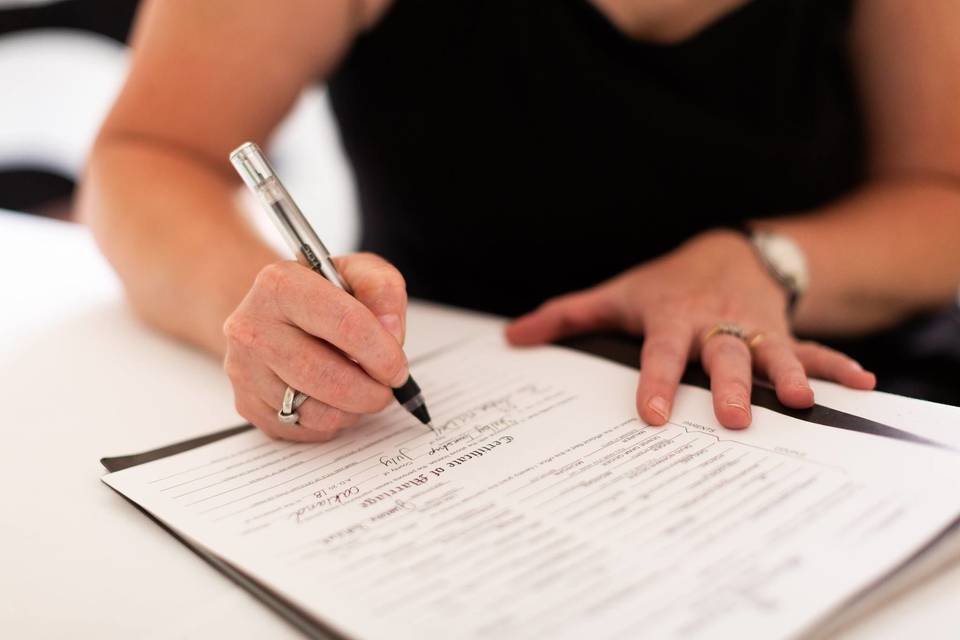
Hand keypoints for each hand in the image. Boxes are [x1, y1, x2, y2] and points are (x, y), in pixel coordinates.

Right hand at [223, 253, 408, 441]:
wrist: (273, 312)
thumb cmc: (319, 294)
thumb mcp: (357, 273)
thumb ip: (382, 291)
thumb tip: (391, 332)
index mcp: (281, 284)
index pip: (346, 324)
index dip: (383, 353)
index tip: (398, 368)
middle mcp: (252, 327)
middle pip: (327, 376)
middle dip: (370, 392)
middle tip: (386, 390)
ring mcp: (244, 369)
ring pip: (314, 411)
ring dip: (352, 411)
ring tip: (360, 392)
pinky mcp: (246, 403)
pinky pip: (300, 429)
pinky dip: (328, 422)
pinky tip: (332, 399)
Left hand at [506, 230, 875, 428]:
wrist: (727, 251)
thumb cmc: (664, 284)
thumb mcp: (616, 294)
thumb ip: (566, 316)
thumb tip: (512, 337)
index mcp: (671, 317)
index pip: (660, 352)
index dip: (656, 382)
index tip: (654, 416)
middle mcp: (715, 323)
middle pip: (721, 354)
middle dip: (729, 385)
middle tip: (733, 420)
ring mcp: (753, 326)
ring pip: (771, 350)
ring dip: (788, 374)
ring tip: (798, 402)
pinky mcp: (782, 331)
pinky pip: (813, 346)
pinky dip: (836, 365)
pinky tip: (863, 387)